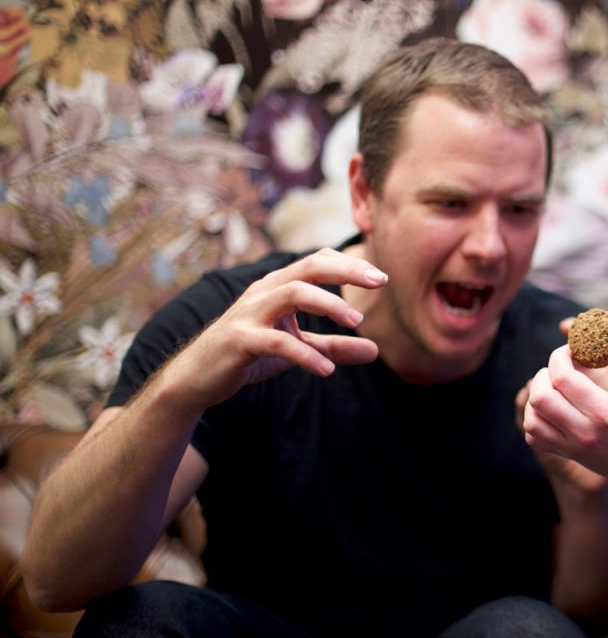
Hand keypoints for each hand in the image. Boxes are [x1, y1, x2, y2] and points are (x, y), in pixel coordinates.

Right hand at [164, 248, 386, 411]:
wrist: (196, 376)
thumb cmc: (249, 353)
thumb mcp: (297, 348)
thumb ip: (333, 347)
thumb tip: (376, 350)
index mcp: (278, 286)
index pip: (316, 261)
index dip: (348, 264)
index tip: (381, 277)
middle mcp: (264, 292)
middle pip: (308, 267)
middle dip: (346, 271)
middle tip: (380, 282)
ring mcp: (249, 314)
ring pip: (293, 293)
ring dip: (329, 305)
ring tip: (357, 322)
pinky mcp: (239, 340)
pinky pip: (276, 342)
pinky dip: (305, 354)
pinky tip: (326, 370)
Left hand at [523, 325, 607, 486]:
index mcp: (606, 411)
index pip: (562, 377)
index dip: (560, 356)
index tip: (571, 350)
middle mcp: (586, 432)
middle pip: (541, 398)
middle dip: (544, 373)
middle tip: (560, 366)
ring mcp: (575, 447)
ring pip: (532, 420)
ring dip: (536, 397)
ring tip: (553, 386)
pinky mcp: (571, 456)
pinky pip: (535, 438)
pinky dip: (535, 419)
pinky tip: (551, 407)